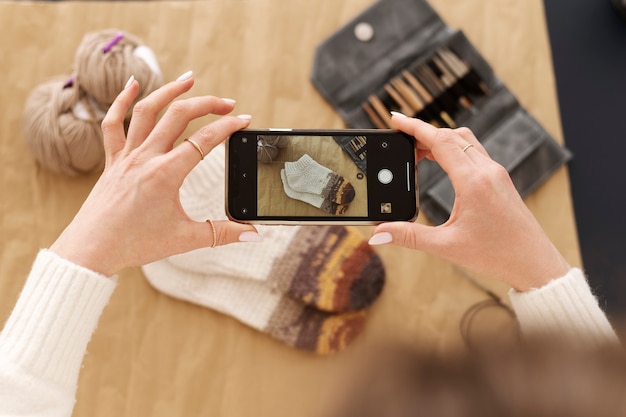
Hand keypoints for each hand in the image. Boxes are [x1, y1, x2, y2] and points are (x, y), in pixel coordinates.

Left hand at [50, 73, 259, 275]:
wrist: (91, 250)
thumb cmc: (136, 244)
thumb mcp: (185, 239)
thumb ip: (222, 233)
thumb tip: (253, 233)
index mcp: (166, 174)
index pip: (205, 140)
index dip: (229, 127)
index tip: (244, 121)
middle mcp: (146, 157)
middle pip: (179, 115)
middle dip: (207, 104)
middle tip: (227, 103)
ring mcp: (127, 155)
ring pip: (147, 110)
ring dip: (170, 91)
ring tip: (189, 79)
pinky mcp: (113, 160)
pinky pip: (113, 123)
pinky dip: (122, 100)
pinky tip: (133, 84)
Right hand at [369, 114, 570, 290]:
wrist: (535, 263)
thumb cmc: (496, 255)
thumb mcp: (447, 246)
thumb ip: (409, 237)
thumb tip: (378, 234)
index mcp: (473, 182)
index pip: (440, 141)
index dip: (414, 127)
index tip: (395, 119)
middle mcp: (487, 171)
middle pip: (451, 135)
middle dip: (423, 133)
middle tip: (400, 141)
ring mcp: (497, 173)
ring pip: (465, 140)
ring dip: (441, 139)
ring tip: (418, 151)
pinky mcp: (501, 180)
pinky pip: (475, 152)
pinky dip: (455, 149)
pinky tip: (444, 163)